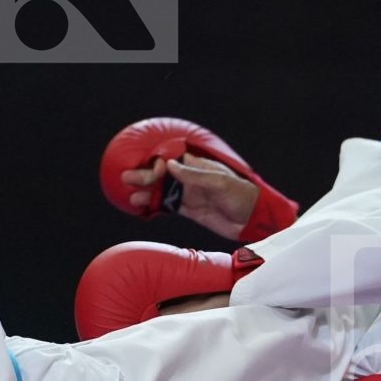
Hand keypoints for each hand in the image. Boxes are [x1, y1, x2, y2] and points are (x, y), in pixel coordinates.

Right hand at [120, 155, 258, 241]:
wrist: (254, 220)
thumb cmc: (242, 195)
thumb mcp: (220, 182)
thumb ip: (195, 175)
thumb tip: (170, 165)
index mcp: (199, 166)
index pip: (172, 160)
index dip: (159, 164)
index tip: (153, 171)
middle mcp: (192, 179)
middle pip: (163, 176)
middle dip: (145, 177)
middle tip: (126, 178)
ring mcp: (190, 195)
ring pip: (163, 192)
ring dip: (147, 194)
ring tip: (131, 198)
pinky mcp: (191, 211)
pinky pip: (169, 207)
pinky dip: (155, 207)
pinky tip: (143, 208)